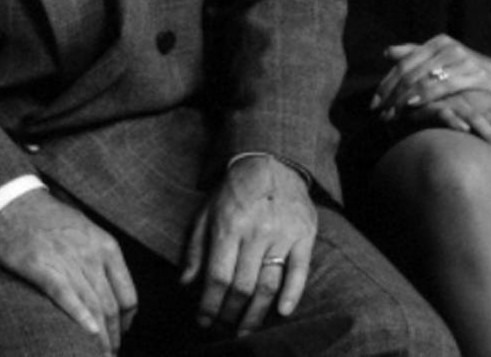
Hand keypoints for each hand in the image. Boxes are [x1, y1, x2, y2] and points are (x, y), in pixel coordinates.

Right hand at [0, 189, 136, 352]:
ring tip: (100, 356)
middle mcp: (92, 255)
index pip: (128, 295)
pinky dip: (79, 317)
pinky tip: (88, 333)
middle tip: (109, 355)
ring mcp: (68, 261)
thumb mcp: (86, 232)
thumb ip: (100, 259)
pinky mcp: (44, 267)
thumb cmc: (50, 219)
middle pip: (111, 308)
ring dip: (99, 338)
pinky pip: (66, 296)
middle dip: (114, 337)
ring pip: (93, 308)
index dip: (127, 323)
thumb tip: (110, 290)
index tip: (121, 336)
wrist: (16, 203)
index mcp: (106, 247)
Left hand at [181, 155, 316, 336]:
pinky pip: (300, 270)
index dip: (209, 305)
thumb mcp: (207, 211)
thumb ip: (196, 248)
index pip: (217, 277)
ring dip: (256, 314)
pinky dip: (292, 294)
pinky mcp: (304, 234)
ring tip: (245, 330)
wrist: (271, 159)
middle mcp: (256, 231)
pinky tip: (282, 312)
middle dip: (230, 315)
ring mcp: (282, 233)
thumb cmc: (235, 190)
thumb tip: (186, 284)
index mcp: (229, 225)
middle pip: (242, 287)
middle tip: (224, 329)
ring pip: (269, 284)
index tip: (204, 321)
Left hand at [371, 35, 490, 120]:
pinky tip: (412, 104)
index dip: (386, 83)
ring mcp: (460, 58)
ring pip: (422, 78)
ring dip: (403, 98)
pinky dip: (425, 94)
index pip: (403, 63)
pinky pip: (443, 85)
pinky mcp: (473, 73)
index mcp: (436, 43)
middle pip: (409, 71)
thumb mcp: (441, 62)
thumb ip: (415, 55)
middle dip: (391, 94)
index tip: (374, 103)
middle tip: (380, 113)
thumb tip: (387, 52)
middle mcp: (446, 47)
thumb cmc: (468, 73)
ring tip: (392, 114)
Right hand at [400, 87, 490, 181]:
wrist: (417, 96)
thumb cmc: (451, 111)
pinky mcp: (434, 104)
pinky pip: (445, 111)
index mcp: (488, 108)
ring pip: (477, 118)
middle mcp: (475, 104)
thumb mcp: (480, 120)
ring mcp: (456, 102)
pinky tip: (464, 130)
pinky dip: (454, 119)